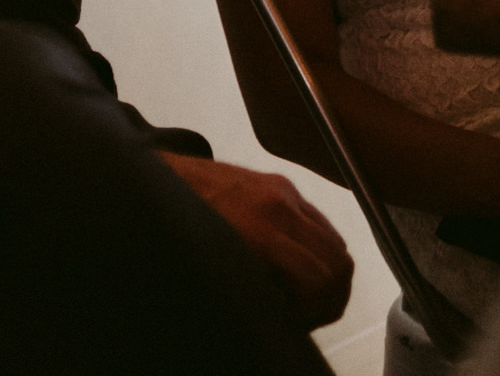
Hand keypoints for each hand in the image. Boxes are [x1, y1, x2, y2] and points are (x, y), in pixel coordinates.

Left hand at [159, 151, 352, 327]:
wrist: (160, 178)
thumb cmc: (176, 230)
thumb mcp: (213, 270)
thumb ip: (255, 289)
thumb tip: (285, 317)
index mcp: (256, 234)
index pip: (317, 280)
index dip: (315, 313)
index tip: (296, 322)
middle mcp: (277, 209)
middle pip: (338, 263)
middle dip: (330, 299)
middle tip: (307, 315)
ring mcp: (284, 193)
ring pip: (337, 246)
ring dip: (329, 276)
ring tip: (303, 294)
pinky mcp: (284, 185)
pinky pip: (322, 225)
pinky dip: (322, 251)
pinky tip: (298, 265)